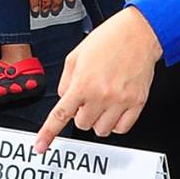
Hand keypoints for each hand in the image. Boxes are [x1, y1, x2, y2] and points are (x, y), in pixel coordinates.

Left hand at [36, 8, 163, 150]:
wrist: (139, 32)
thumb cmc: (109, 39)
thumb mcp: (76, 56)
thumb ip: (66, 81)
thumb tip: (65, 99)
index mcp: (83, 83)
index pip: (60, 115)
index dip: (48, 133)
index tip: (41, 146)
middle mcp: (101, 95)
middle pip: (82, 124)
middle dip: (81, 113)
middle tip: (88, 97)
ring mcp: (120, 101)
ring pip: (101, 130)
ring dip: (98, 120)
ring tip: (103, 101)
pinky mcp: (137, 103)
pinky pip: (122, 128)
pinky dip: (115, 123)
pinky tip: (115, 107)